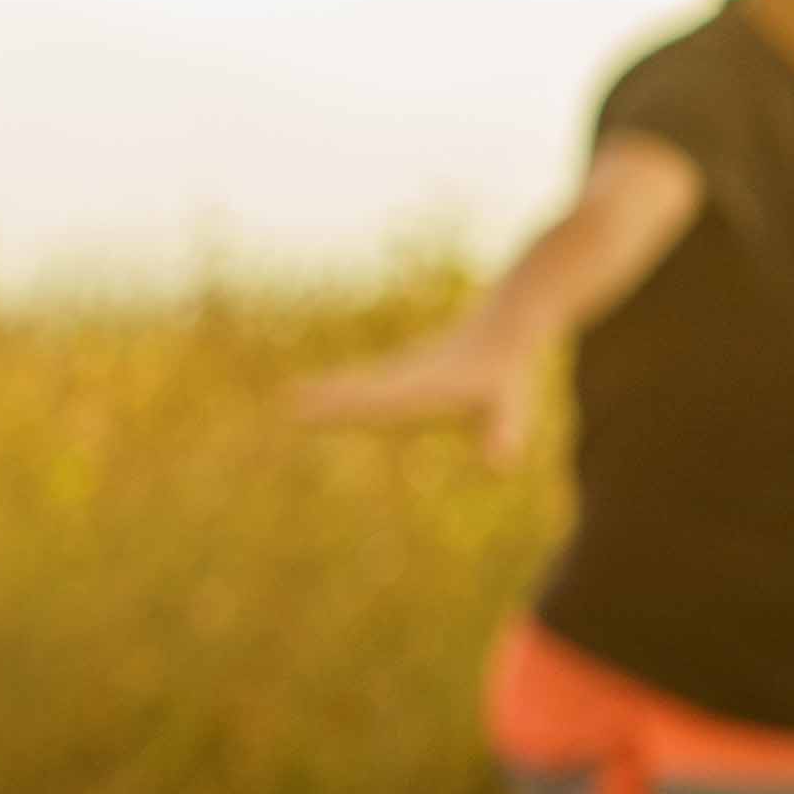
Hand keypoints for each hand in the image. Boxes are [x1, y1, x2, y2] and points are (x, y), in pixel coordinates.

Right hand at [296, 326, 538, 467]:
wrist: (502, 328)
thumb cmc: (506, 375)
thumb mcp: (511, 406)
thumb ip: (504, 432)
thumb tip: (500, 465)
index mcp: (419, 389)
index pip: (372, 402)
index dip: (339, 408)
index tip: (306, 408)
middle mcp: (401, 380)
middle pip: (354, 391)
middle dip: (320, 400)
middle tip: (282, 403)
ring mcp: (398, 375)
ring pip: (354, 385)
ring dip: (322, 392)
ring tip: (287, 397)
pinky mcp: (402, 374)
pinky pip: (363, 384)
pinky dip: (339, 388)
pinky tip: (326, 389)